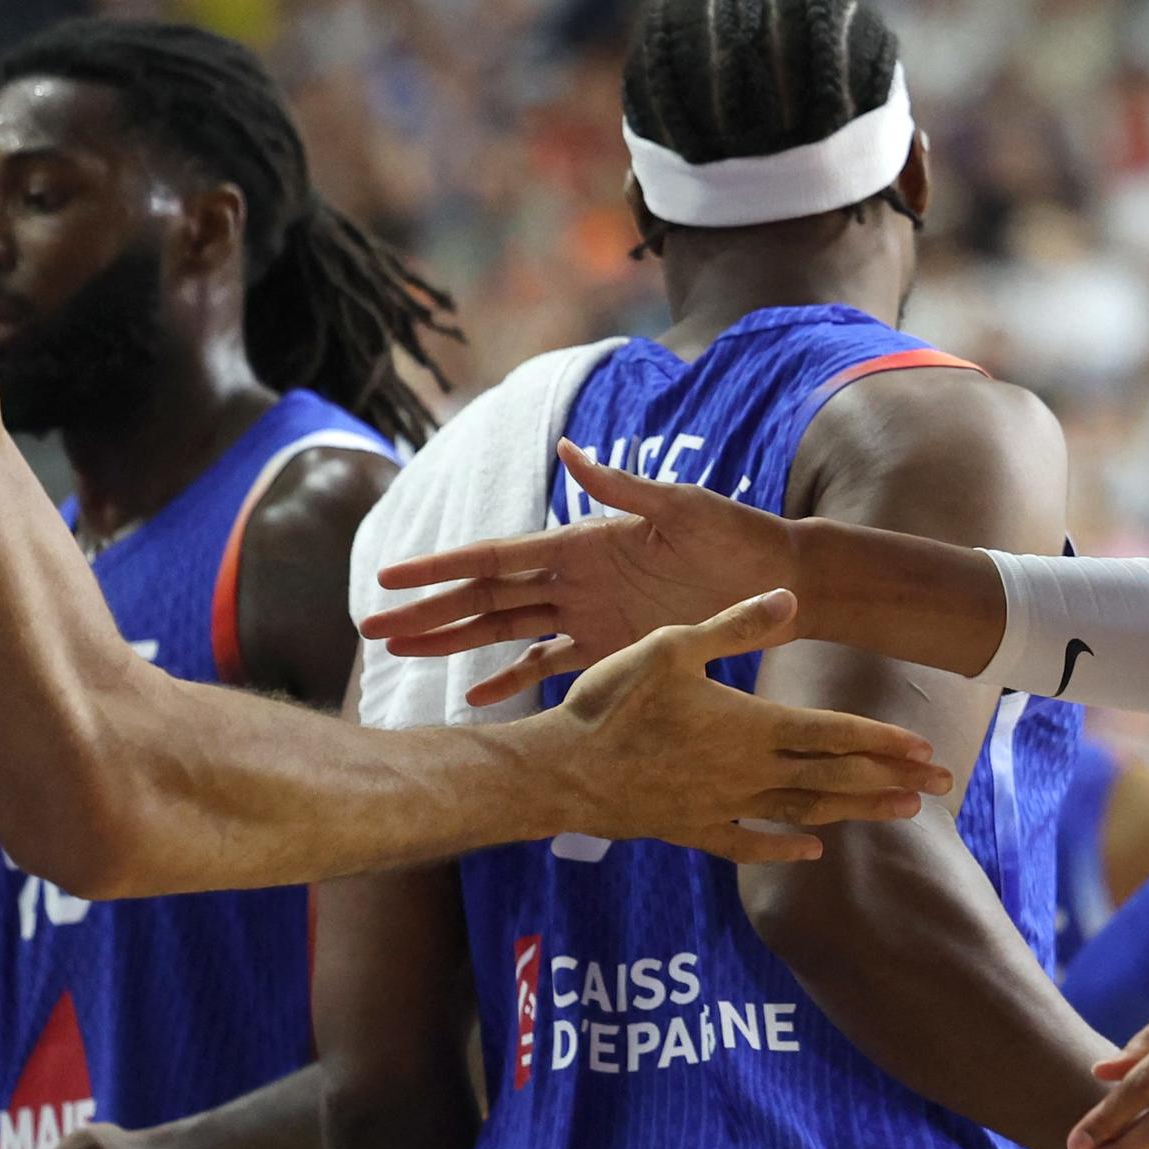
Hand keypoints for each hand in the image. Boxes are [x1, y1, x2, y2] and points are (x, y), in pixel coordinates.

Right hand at [362, 441, 798, 703]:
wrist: (777, 580)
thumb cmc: (733, 535)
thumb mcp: (680, 507)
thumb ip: (622, 487)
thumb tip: (567, 450)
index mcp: (580, 542)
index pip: (496, 557)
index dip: (442, 568)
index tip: (391, 576)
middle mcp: (573, 579)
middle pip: (484, 599)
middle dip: (428, 612)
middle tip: (371, 627)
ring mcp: (587, 616)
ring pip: (503, 633)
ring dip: (454, 643)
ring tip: (402, 655)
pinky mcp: (612, 649)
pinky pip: (549, 666)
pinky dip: (511, 681)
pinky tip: (474, 698)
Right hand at [541, 589, 949, 863]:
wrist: (560, 771)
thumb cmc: (611, 702)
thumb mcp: (670, 646)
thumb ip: (735, 625)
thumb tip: (790, 596)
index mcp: (749, 726)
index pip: (832, 734)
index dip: (882, 741)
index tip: (926, 749)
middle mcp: (747, 772)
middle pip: (834, 778)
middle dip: (891, 780)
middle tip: (942, 785)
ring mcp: (723, 807)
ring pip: (805, 812)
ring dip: (856, 811)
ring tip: (902, 812)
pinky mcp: (694, 829)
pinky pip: (751, 843)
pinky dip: (785, 847)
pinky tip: (811, 850)